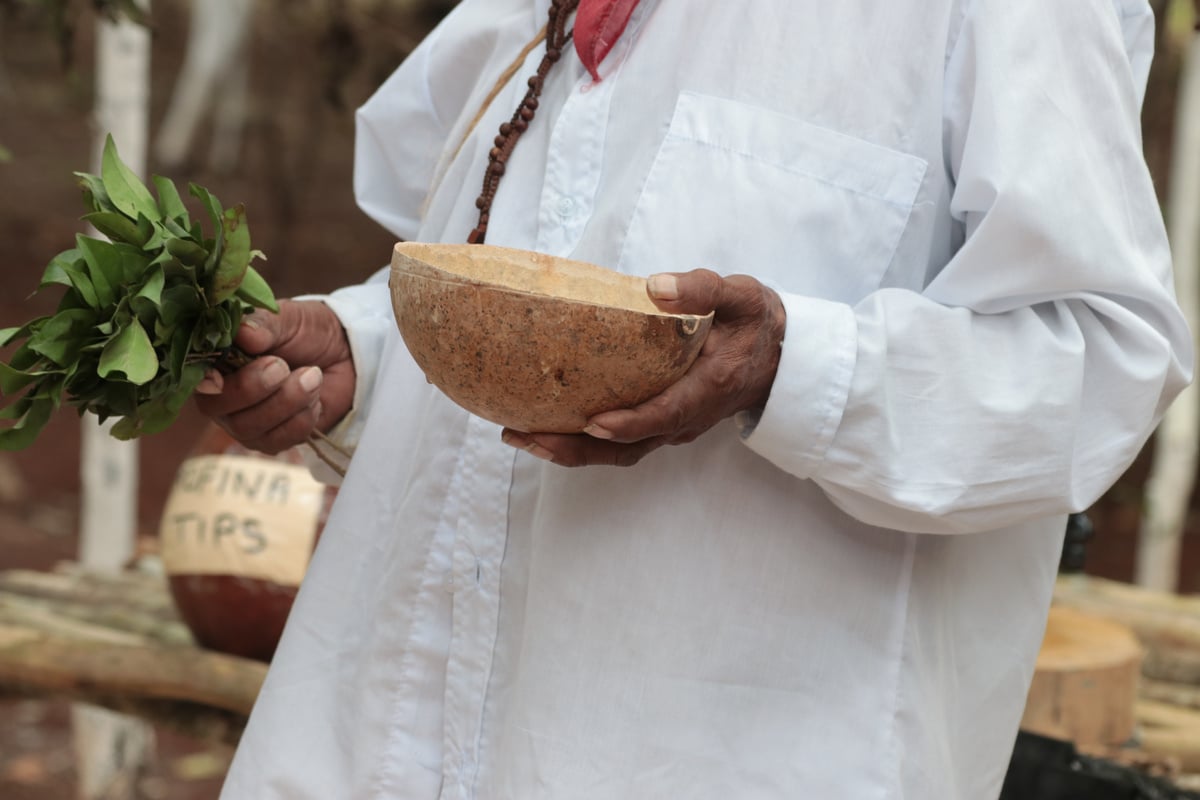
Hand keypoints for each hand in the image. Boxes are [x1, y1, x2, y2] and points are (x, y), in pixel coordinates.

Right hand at [193, 299, 354, 453]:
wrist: (348, 355)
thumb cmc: (308, 333)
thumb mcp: (288, 318)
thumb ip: (265, 324)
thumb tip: (244, 332)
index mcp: (216, 360)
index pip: (195, 376)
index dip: (208, 380)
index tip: (224, 375)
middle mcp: (223, 395)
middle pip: (218, 407)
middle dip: (253, 388)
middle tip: (283, 365)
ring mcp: (246, 422)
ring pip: (251, 428)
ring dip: (288, 401)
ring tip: (313, 375)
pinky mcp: (273, 440)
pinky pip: (281, 440)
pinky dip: (304, 417)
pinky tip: (315, 397)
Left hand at [501, 270, 785, 466]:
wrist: (782, 358)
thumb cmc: (756, 322)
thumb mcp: (740, 295)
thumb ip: (701, 289)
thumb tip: (654, 286)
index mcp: (708, 387)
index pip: (665, 413)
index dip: (629, 423)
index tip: (592, 422)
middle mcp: (688, 418)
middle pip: (629, 448)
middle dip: (575, 448)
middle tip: (524, 437)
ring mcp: (675, 428)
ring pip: (620, 453)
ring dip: (571, 451)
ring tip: (520, 436)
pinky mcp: (663, 426)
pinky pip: (622, 445)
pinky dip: (583, 443)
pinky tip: (547, 425)